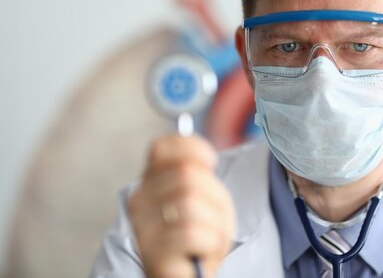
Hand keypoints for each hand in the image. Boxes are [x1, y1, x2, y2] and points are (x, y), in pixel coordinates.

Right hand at [128, 135, 235, 277]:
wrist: (191, 274)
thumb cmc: (200, 234)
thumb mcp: (206, 197)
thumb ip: (200, 174)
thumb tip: (204, 159)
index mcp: (150, 182)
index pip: (162, 147)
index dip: (193, 148)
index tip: (210, 162)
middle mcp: (139, 201)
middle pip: (187, 174)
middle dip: (214, 196)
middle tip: (214, 218)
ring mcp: (142, 227)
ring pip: (192, 203)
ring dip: (215, 223)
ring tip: (208, 237)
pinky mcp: (153, 254)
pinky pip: (194, 234)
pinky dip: (210, 243)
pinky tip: (201, 251)